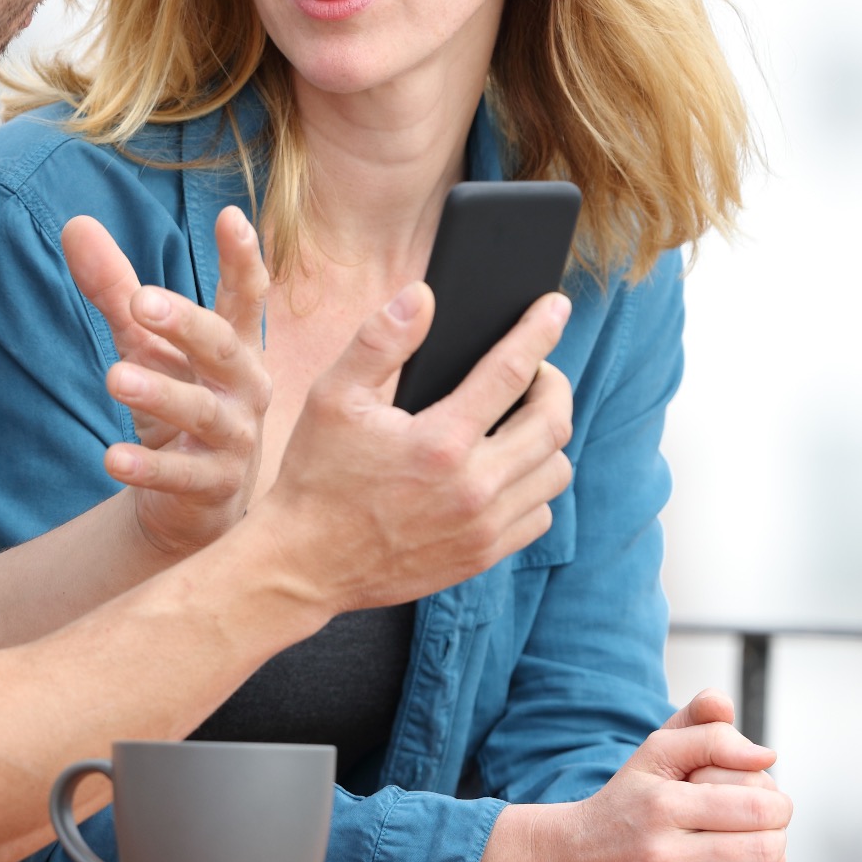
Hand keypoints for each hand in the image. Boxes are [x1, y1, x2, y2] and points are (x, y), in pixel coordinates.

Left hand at [62, 206, 270, 559]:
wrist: (199, 498)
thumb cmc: (180, 399)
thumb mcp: (145, 344)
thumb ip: (116, 289)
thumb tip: (75, 223)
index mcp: (235, 344)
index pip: (243, 296)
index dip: (242, 258)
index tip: (231, 217)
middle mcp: (245, 386)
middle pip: (221, 346)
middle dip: (185, 322)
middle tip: (140, 300)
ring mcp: (235, 438)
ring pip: (201, 411)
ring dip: (160, 393)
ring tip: (115, 377)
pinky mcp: (216, 485)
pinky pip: (183, 475)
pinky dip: (148, 468)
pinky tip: (111, 458)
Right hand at [247, 282, 575, 614]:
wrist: (305, 565)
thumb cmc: (316, 477)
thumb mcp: (333, 397)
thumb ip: (380, 341)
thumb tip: (421, 296)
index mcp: (440, 442)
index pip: (511, 372)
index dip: (540, 332)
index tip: (555, 308)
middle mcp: (473, 488)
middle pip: (553, 423)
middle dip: (554, 383)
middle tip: (537, 369)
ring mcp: (483, 528)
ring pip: (556, 471)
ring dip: (549, 437)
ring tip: (523, 418)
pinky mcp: (482, 556)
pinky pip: (539, 514)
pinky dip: (536, 485)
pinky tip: (509, 469)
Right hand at [468, 689, 790, 861]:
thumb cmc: (625, 801)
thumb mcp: (655, 752)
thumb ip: (709, 734)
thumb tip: (767, 755)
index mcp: (663, 803)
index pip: (755, 807)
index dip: (779, 804)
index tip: (773, 802)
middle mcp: (659, 852)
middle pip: (760, 851)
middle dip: (778, 838)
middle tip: (770, 832)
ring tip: (754, 860)